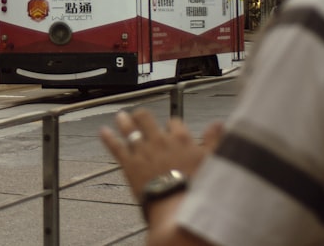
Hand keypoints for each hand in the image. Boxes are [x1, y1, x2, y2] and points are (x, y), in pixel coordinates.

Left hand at [100, 109, 222, 203]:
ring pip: (130, 129)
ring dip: (124, 121)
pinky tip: (103, 131)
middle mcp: (159, 140)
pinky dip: (108, 138)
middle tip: (139, 116)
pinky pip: (116, 147)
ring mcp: (142, 150)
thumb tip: (219, 124)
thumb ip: (214, 141)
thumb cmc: (197, 188)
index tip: (170, 129)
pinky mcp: (129, 163)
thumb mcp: (213, 161)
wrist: (177, 207)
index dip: (171, 125)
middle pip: (147, 119)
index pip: (173, 123)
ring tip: (120, 116)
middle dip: (142, 116)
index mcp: (180, 138)